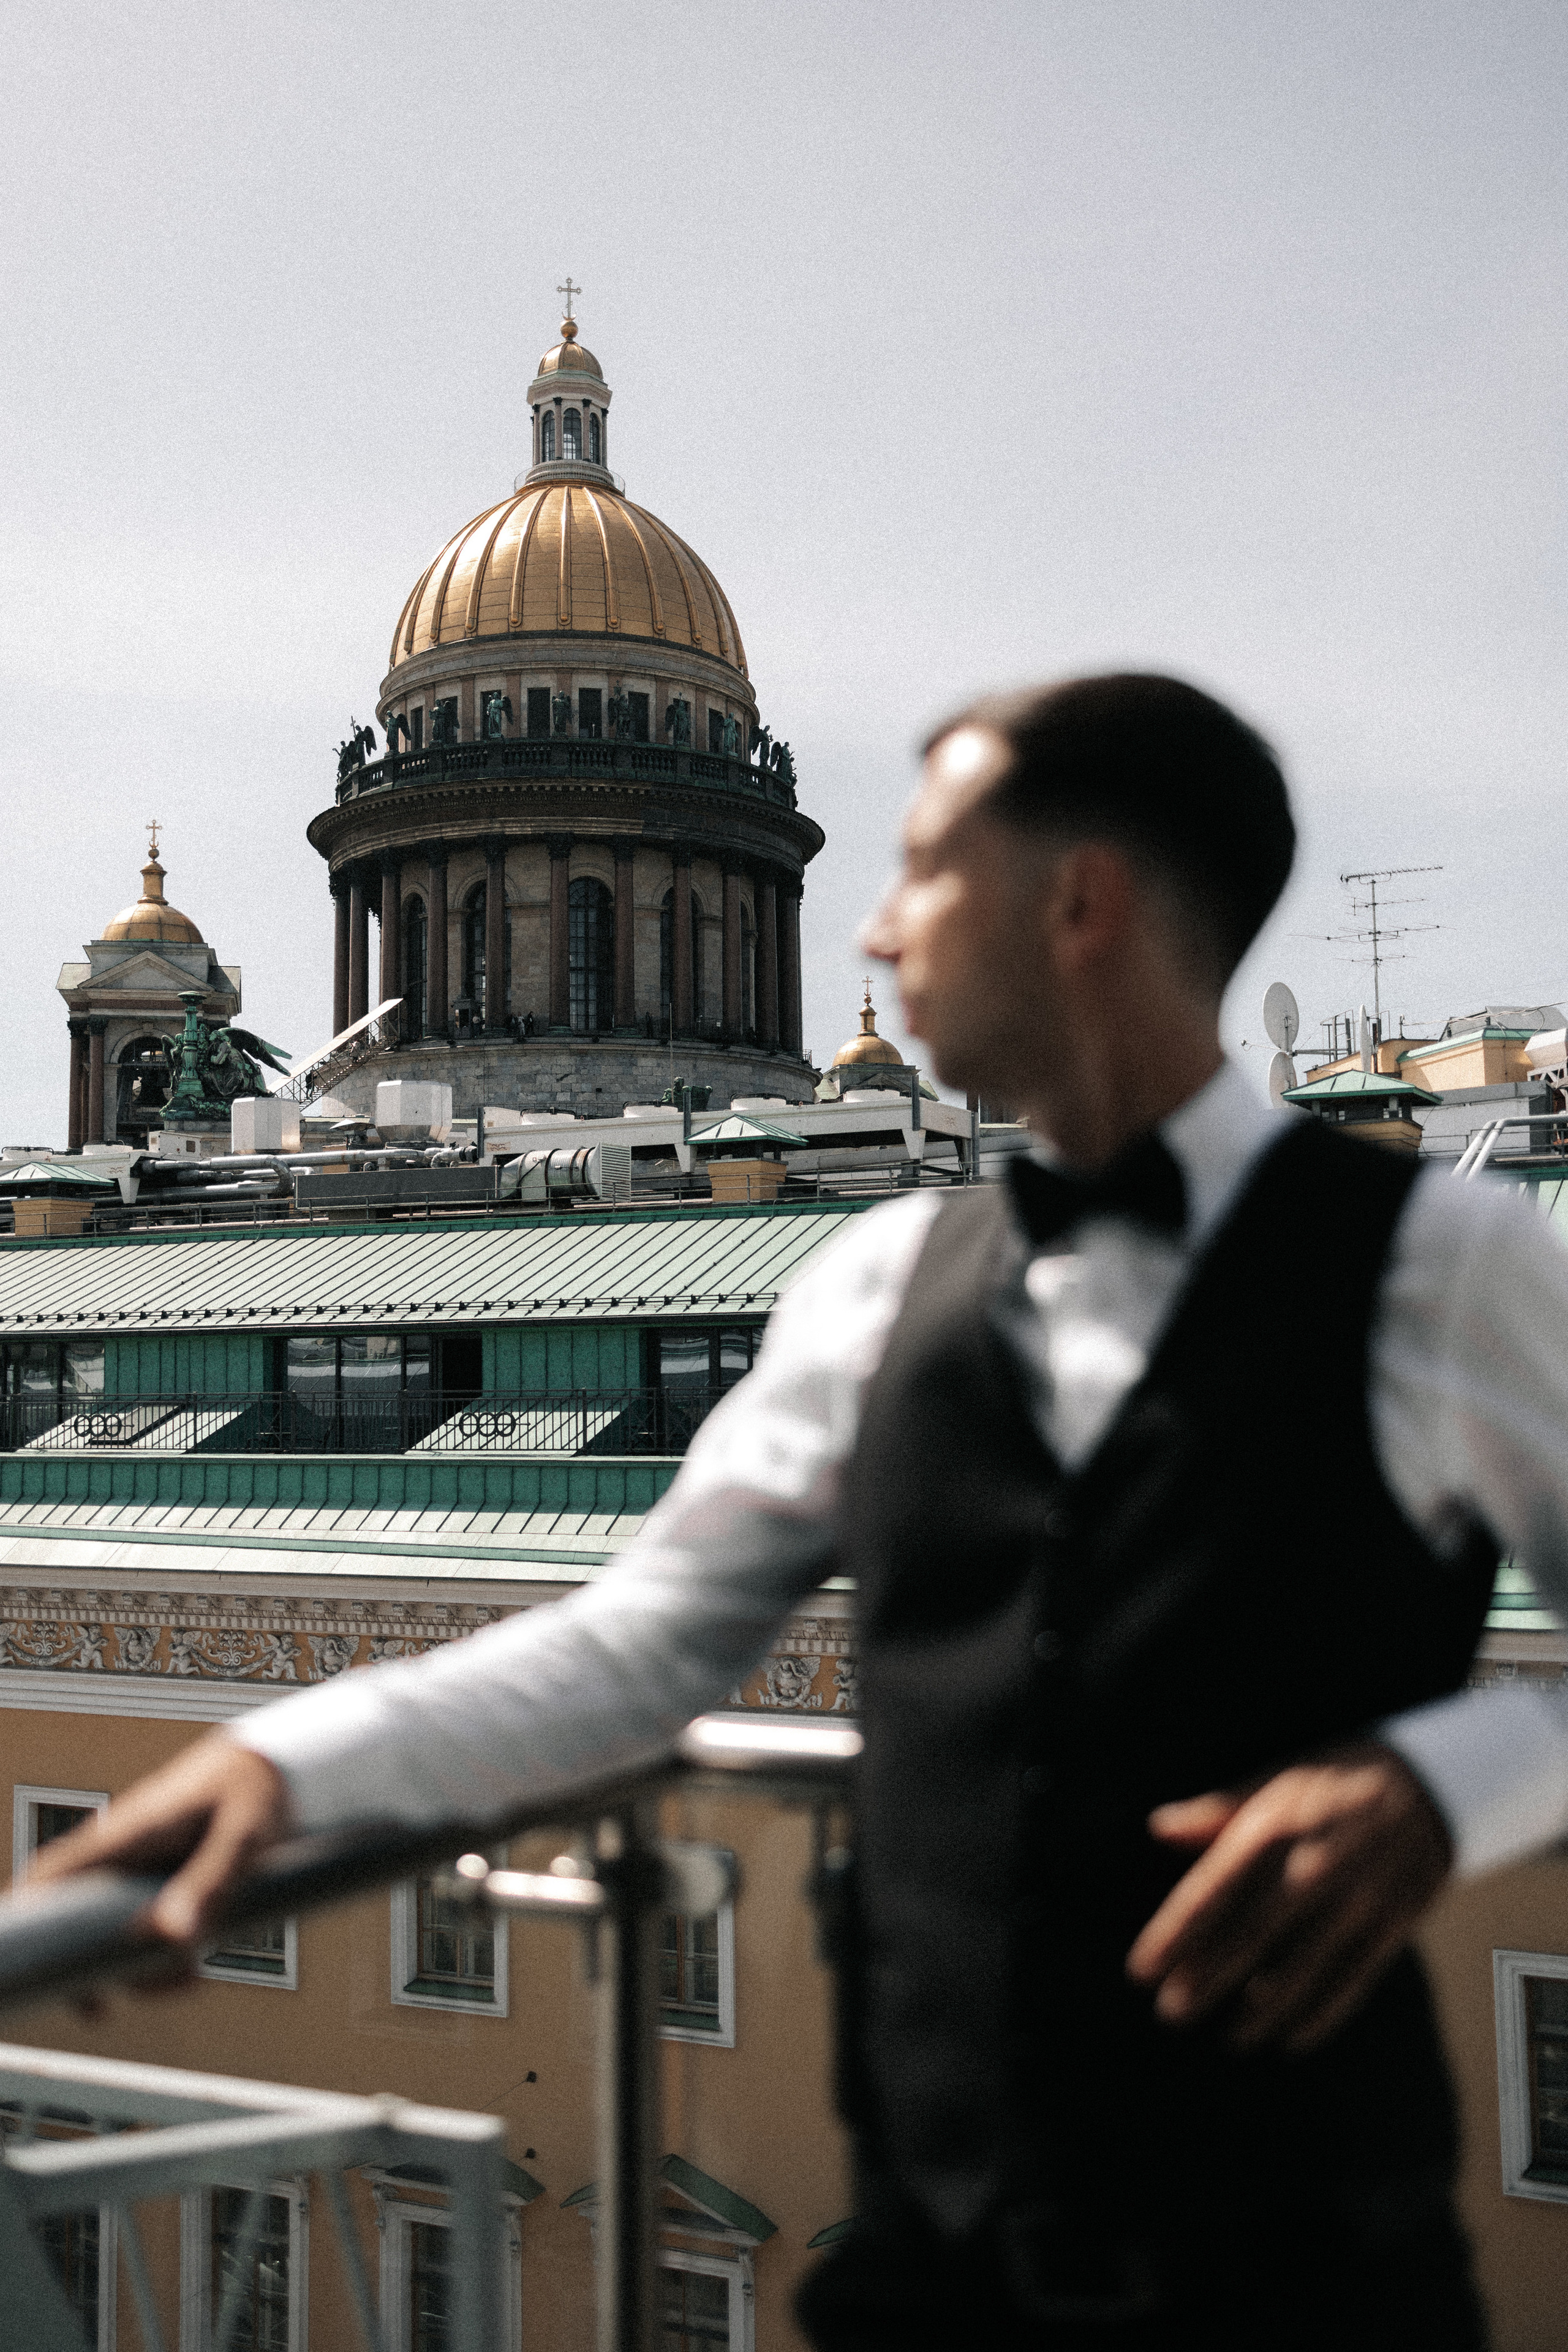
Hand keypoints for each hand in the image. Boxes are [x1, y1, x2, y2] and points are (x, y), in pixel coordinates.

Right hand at [24, 1736, 294, 1966]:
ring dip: (142, 1972)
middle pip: (76, 1922)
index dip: (26, 1916)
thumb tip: (175, 1936)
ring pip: (117, 1938)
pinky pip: (150, 1936)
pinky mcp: (165, 1889)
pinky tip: (197, 1970)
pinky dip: (166, 1961)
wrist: (276, 1768)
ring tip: (192, 1978)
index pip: (51, 1872)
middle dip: (94, 1970)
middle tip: (113, 2002)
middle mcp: (124, 1856)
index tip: (29, 1963)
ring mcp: (141, 1874)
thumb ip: (211, 1882)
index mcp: (127, 1832)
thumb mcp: (243, 1836)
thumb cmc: (252, 1789)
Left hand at [1124, 1741, 1451, 2054]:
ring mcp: (1355, 1898)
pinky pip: (1352, 1978)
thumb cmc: (1328, 1786)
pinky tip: (1292, 2039)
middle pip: (1251, 1932)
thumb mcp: (1272, 1784)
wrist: (1425, 1784)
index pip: (1213, 1888)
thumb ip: (1216, 1813)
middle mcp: (1311, 1865)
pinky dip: (1322, 2012)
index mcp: (1272, 1827)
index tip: (1141, 1970)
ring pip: (1302, 1964)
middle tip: (1172, 2012)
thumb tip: (1158, 1828)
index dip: (1175, 1933)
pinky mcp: (1391, 1923)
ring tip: (1231, 2037)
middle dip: (1209, 1975)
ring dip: (1264, 2007)